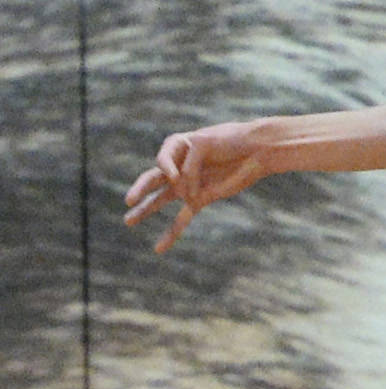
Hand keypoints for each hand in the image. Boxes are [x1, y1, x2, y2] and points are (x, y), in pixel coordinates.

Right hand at [124, 125, 269, 254]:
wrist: (254, 150)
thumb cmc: (231, 140)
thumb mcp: (207, 144)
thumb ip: (192, 164)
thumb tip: (186, 192)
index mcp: (179, 147)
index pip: (163, 159)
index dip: (167, 168)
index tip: (176, 175)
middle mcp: (179, 167)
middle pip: (153, 179)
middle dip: (141, 189)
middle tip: (129, 200)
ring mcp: (189, 184)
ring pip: (161, 199)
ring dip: (145, 210)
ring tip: (128, 221)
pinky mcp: (200, 199)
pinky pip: (182, 219)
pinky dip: (171, 234)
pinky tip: (158, 248)